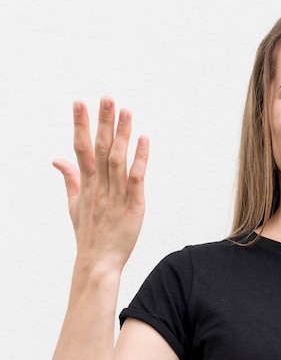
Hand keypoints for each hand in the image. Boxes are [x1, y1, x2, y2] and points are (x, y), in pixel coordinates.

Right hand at [53, 97, 148, 268]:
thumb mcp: (74, 204)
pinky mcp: (133, 205)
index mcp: (87, 184)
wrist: (98, 262)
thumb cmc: (89, 234)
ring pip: (117, 159)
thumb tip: (57, 159)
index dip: (80, 125)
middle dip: (102, 122)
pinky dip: (140, 159)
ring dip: (121, 134)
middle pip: (99, 148)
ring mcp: (116, 195)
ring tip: (125, 111)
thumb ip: (70, 179)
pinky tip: (144, 140)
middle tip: (106, 97)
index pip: (81, 148)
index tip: (79, 102)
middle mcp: (100, 186)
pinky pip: (136, 178)